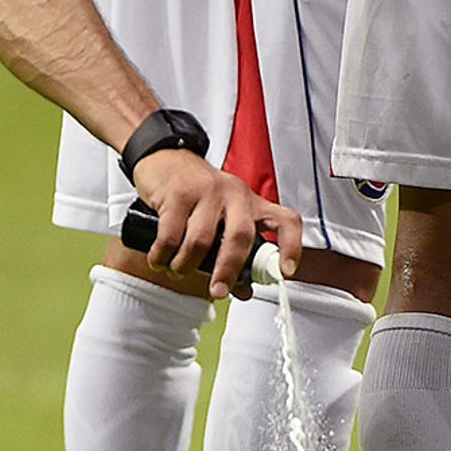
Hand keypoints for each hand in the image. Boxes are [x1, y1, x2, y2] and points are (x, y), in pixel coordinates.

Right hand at [132, 149, 301, 298]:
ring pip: (200, 242)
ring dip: (185, 265)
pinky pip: (170, 236)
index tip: (285, 272)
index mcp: (252, 203)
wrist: (164, 159)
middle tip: (217, 290)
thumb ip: (232, 253)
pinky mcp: (178, 193)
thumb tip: (241, 290)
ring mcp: (206, 191)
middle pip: (240, 237)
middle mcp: (234, 194)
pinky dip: (162, 256)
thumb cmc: (195, 193)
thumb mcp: (221, 218)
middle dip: (227, 271)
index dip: (291, 247)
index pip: (284, 221)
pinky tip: (159, 259)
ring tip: (177, 269)